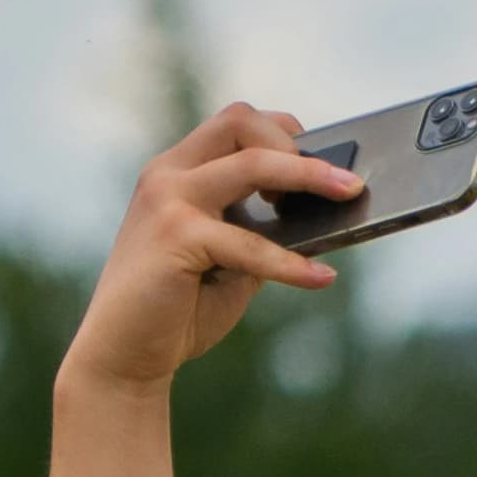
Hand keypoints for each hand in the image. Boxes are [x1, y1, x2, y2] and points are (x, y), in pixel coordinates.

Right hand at [59, 103, 361, 397]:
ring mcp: (167, 200)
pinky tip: (322, 277)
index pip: (233, 122)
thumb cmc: (180, 307)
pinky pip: (250, 243)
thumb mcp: (231, 260)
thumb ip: (263, 231)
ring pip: (250, 166)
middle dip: (297, 146)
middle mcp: (167, 174)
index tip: (318, 157)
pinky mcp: (175, 236)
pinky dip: (292, 262)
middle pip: (240, 123)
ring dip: (308, 177)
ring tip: (350, 195)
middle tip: (345, 182)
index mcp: (177, 172)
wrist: (126, 353)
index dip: (281, 132)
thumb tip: (324, 218)